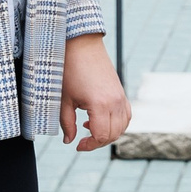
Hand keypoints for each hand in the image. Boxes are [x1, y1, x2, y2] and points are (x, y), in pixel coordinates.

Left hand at [60, 33, 130, 151]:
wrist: (81, 46)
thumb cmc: (70, 70)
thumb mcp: (64, 99)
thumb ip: (67, 123)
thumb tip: (69, 141)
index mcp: (100, 105)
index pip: (102, 136)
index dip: (90, 145)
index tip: (78, 146)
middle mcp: (115, 102)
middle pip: (114, 134)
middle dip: (98, 142)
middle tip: (82, 141)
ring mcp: (121, 97)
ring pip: (122, 126)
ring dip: (109, 133)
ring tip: (90, 129)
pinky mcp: (121, 92)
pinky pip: (126, 115)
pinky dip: (117, 123)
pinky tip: (100, 120)